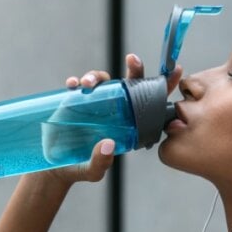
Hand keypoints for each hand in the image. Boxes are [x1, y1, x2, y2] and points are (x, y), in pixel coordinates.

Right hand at [35, 54, 183, 184]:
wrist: (55, 166)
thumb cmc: (79, 168)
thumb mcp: (91, 171)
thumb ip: (100, 162)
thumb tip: (108, 145)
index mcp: (127, 125)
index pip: (150, 103)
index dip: (164, 86)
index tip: (176, 70)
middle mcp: (114, 110)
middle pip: (129, 83)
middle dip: (135, 68)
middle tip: (132, 60)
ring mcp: (95, 103)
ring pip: (103, 80)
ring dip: (96, 76)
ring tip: (87, 84)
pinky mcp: (76, 101)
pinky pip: (79, 84)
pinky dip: (77, 81)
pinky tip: (73, 85)